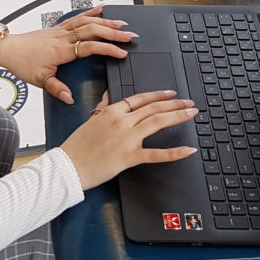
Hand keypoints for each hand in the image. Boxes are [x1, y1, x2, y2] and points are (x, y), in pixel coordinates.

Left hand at [0, 6, 137, 105]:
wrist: (7, 48)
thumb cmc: (22, 62)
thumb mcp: (39, 79)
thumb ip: (56, 88)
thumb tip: (70, 98)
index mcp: (61, 50)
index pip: (90, 47)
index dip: (108, 48)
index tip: (122, 53)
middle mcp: (63, 37)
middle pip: (93, 30)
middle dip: (114, 32)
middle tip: (130, 35)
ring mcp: (61, 30)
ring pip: (87, 21)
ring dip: (106, 21)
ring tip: (121, 24)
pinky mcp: (57, 27)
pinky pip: (76, 17)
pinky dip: (90, 12)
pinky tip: (100, 9)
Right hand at [58, 90, 198, 189]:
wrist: (68, 165)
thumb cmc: (76, 146)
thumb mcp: (89, 120)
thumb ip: (102, 107)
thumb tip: (108, 97)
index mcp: (112, 112)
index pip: (141, 98)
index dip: (159, 95)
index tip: (171, 93)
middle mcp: (122, 121)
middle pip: (154, 107)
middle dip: (175, 103)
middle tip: (189, 102)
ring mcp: (127, 138)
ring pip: (158, 122)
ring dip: (178, 116)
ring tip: (191, 113)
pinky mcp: (129, 156)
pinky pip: (156, 153)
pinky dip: (174, 152)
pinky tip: (188, 149)